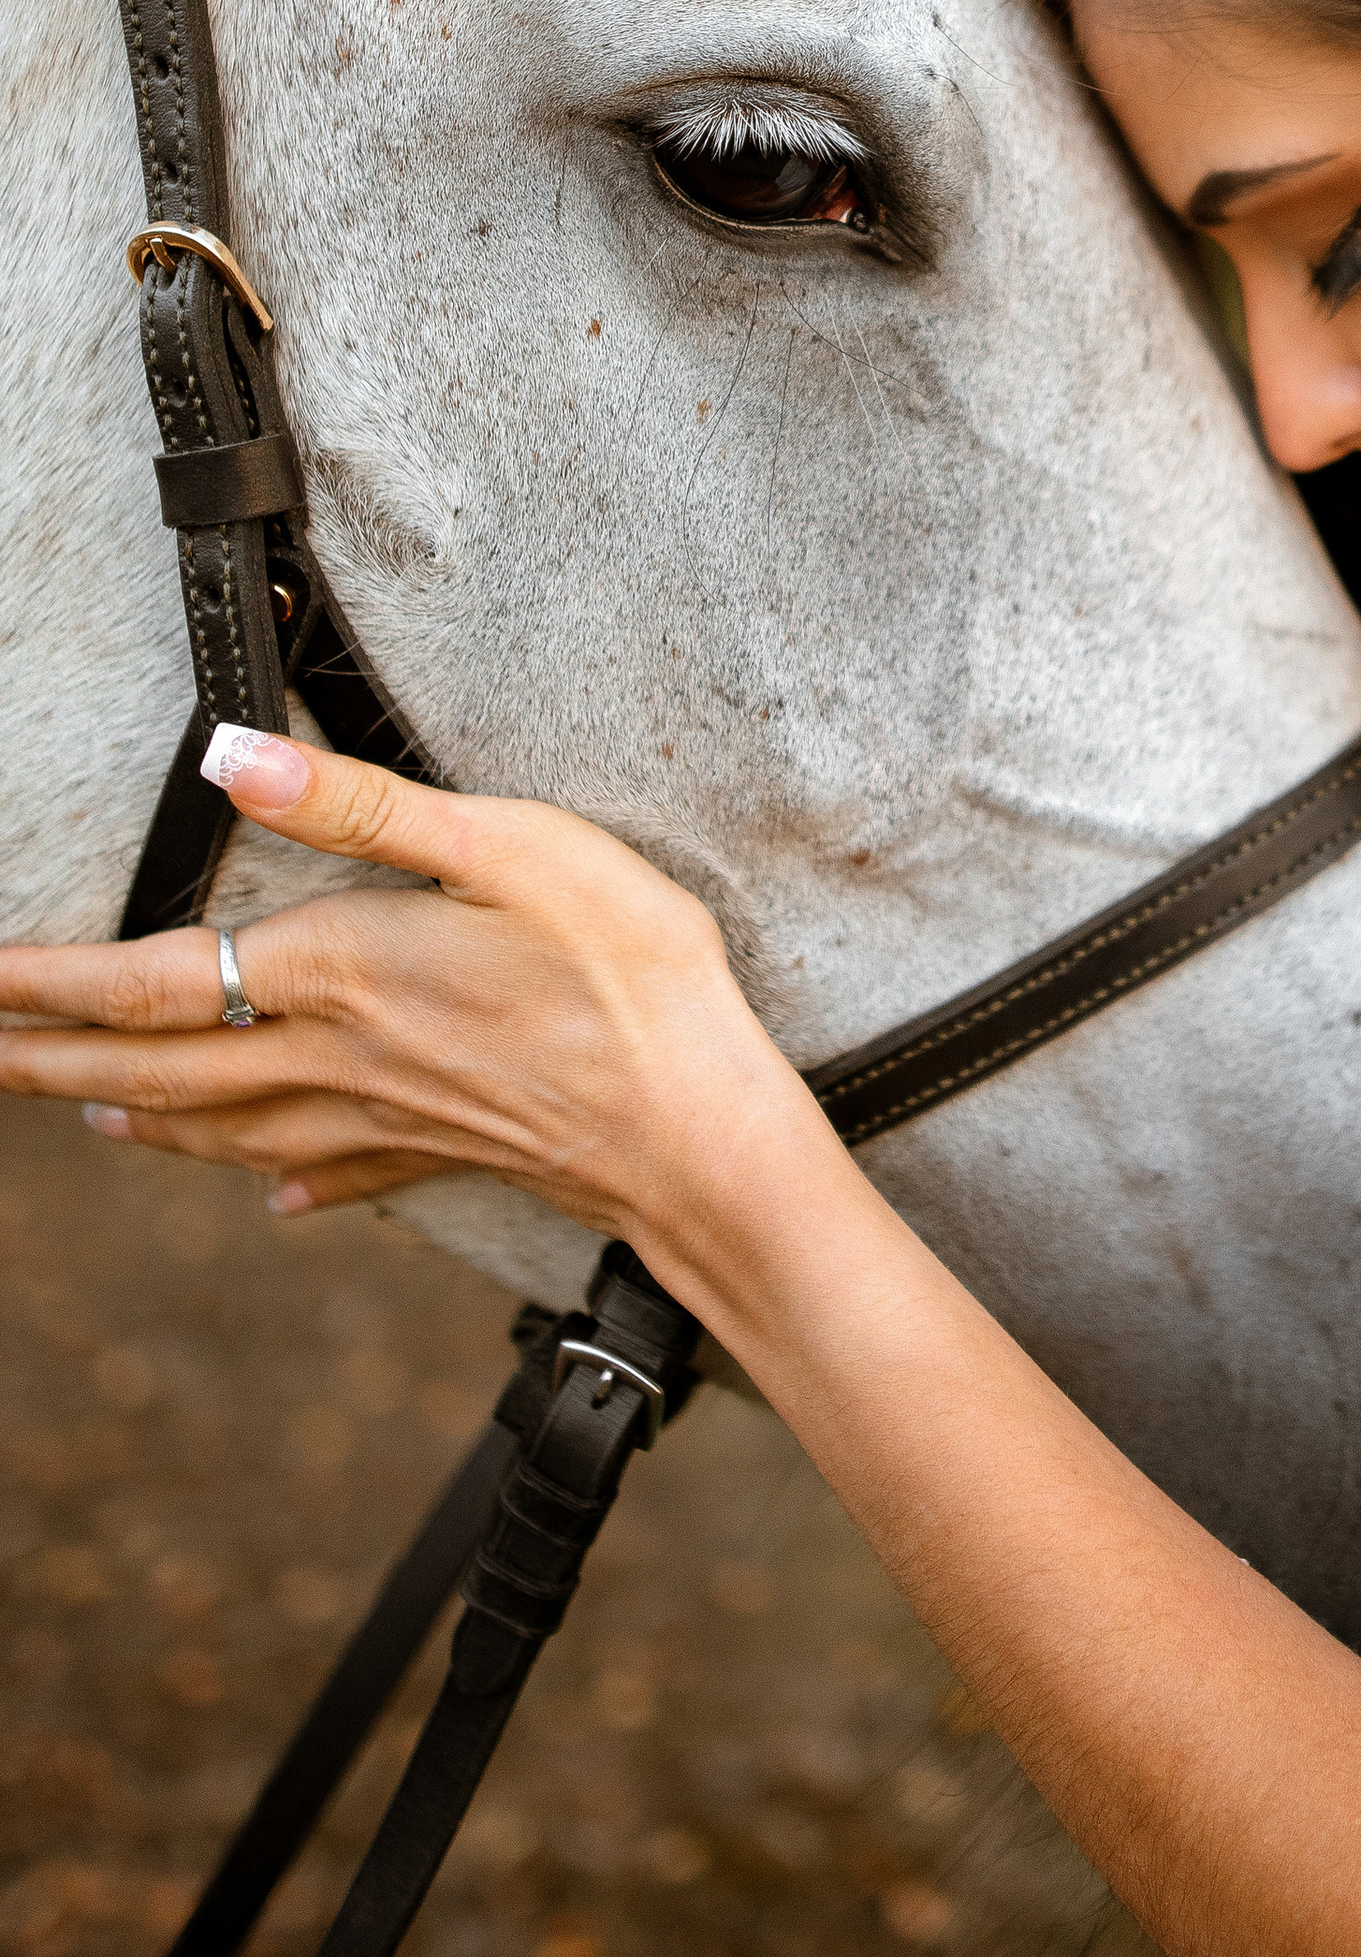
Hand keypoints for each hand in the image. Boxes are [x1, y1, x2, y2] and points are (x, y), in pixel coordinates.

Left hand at [0, 731, 814, 1248]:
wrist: (699, 1128)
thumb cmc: (626, 974)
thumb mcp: (507, 846)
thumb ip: (361, 806)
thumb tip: (229, 760)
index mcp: (337, 973)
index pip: (149, 983)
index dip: (46, 982)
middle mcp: (336, 1060)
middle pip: (156, 1069)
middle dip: (48, 1061)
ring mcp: (385, 1119)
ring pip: (223, 1128)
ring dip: (137, 1116)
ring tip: (79, 1111)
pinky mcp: (443, 1152)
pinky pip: (331, 1174)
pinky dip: (274, 1179)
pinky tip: (268, 1195)